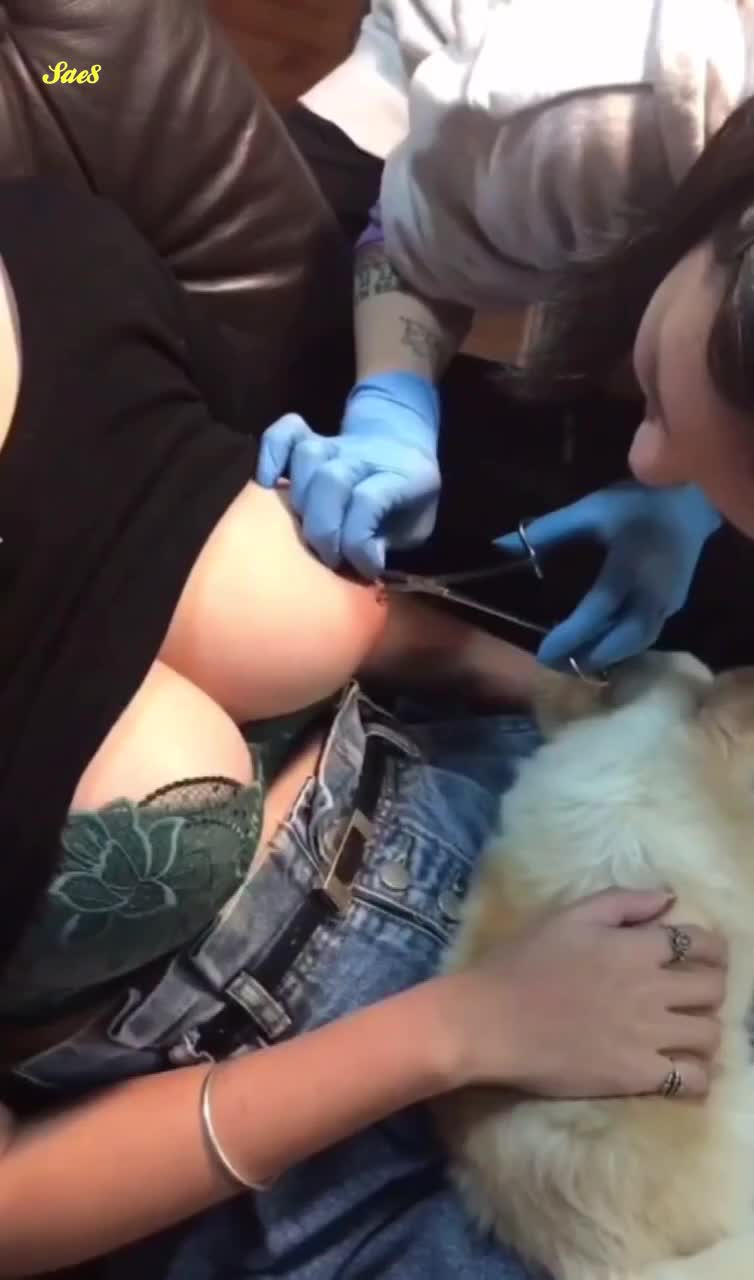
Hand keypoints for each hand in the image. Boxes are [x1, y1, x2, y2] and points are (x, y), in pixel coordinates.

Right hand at [256, 372, 440, 577]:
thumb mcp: (415, 528)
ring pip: (308, 456)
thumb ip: (389, 542)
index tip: (365, 569)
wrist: (402, 449)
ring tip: (304, 529)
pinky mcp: (311, 436)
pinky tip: (268, 484)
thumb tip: (360, 560)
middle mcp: (366, 455)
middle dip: (323, 529)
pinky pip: (285, 433)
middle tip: (328, 558)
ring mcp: (336, 443)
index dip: (359, 542)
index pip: (368, 500)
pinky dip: (271, 455)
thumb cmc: (406, 502)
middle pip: (331, 480)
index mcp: (403, 475)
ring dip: (300, 499)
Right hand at [442, 889, 726, 1098]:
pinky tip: (681, 1069)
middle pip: (714, 989)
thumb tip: (669, 899)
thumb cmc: (524, 962)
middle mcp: (652, 990)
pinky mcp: (637, 1075)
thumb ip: (623, 902)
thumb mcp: (569, 916)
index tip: (705, 955)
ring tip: (685, 1032)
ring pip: (710, 1035)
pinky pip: (693, 1080)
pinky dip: (696, 1075)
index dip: (711, 948)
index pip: (699, 943)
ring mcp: (648, 1035)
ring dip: (704, 1030)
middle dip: (711, 988)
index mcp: (637, 947)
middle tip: (693, 994)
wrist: (492, 1020)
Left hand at [494, 482, 720, 670]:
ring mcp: (668, 601)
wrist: (692, 501)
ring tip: (573, 661)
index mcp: (629, 564)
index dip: (572, 635)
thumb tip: (499, 548)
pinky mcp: (674, 606)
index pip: (600, 607)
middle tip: (556, 665)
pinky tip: (598, 647)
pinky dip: (621, 646)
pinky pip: (647, 634)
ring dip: (606, 656)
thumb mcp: (589, 510)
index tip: (543, 653)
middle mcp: (653, 589)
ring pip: (638, 642)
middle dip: (590, 657)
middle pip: (626, 638)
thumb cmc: (636, 503)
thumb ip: (545, 532)